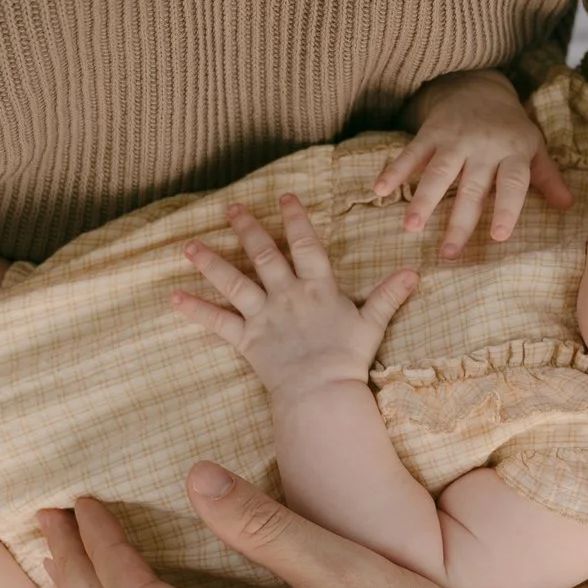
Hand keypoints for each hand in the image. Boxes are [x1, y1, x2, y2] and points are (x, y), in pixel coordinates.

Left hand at [172, 196, 418, 396]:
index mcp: (317, 287)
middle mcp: (287, 294)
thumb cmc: (348, 359)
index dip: (295, 219)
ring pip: (233, 281)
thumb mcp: (372, 323)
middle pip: (264, 255)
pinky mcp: (247, 339)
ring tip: (189, 246)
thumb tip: (414, 272)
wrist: (322, 391)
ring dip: (210, 262)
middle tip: (231, 208)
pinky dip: (195, 310)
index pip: (305, 244)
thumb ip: (389, 295)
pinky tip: (173, 298)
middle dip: (247, 229)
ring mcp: (264, 315)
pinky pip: (217, 322)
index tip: (285, 196)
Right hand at [377, 69, 572, 257]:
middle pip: (472, 188)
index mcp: (513, 153)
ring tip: (411, 228)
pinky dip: (394, 170)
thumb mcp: (534, 147)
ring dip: (424, 201)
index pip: (512, 184)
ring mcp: (455, 138)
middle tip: (449, 254)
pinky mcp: (430, 132)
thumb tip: (568, 207)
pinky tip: (379, 190)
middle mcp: (484, 147)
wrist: (479, 85)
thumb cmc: (510, 127)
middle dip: (459, 221)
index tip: (499, 237)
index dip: (506, 209)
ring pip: (438, 172)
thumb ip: (547, 178)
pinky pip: (410, 153)